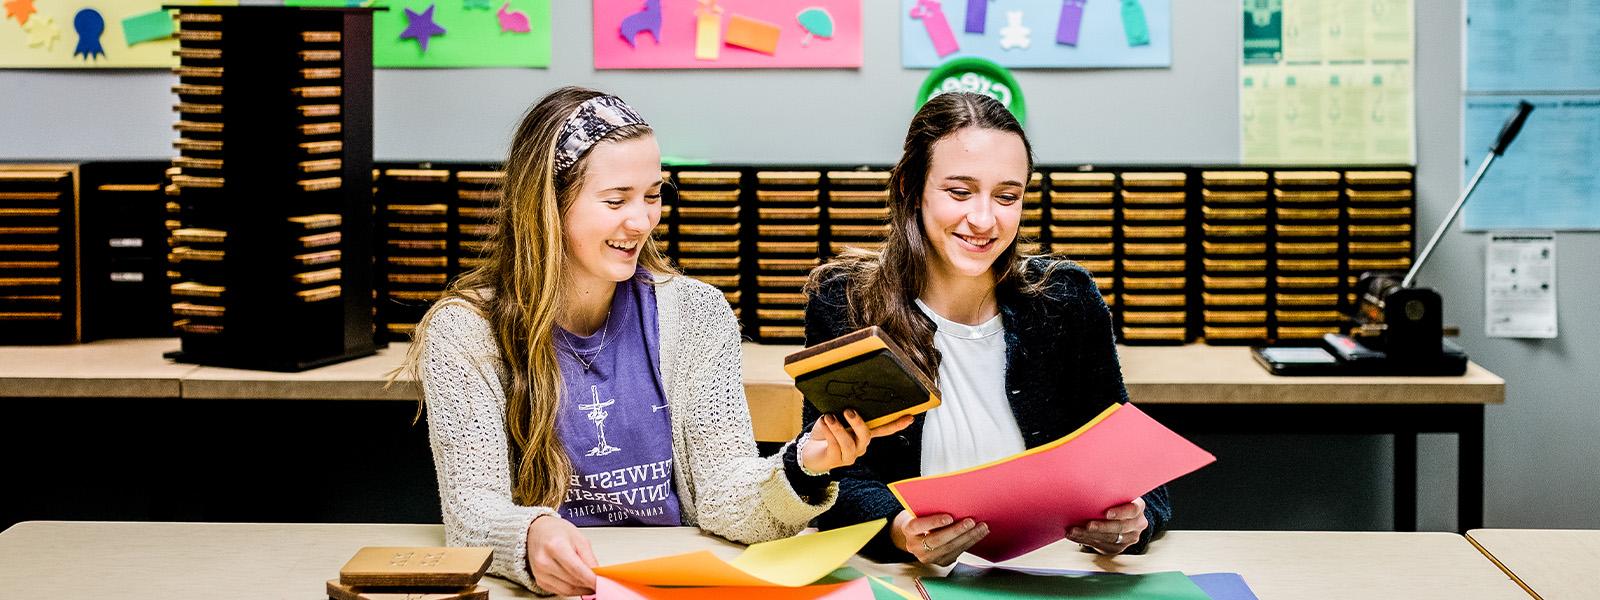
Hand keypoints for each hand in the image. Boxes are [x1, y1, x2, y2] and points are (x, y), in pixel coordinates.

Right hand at [525, 514, 597, 595]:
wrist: (537, 531)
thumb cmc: (557, 531)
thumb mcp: (579, 538)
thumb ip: (589, 558)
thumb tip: (598, 574)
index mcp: (555, 546)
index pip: (576, 569)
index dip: (591, 579)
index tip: (602, 583)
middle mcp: (544, 561)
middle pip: (572, 581)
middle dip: (589, 585)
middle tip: (600, 583)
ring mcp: (540, 573)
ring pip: (567, 590)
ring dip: (582, 590)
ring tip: (591, 584)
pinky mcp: (540, 581)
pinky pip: (560, 591)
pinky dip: (572, 590)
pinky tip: (579, 584)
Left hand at [799, 410, 913, 473]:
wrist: (809, 449)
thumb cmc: (825, 431)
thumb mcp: (835, 418)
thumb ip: (842, 412)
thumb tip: (846, 402)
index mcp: (863, 435)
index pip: (884, 429)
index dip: (897, 424)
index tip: (910, 417)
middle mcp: (860, 446)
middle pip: (866, 435)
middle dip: (858, 423)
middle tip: (848, 411)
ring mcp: (849, 455)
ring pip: (848, 442)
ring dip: (838, 428)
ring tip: (829, 417)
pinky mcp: (835, 460)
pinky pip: (834, 446)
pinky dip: (828, 433)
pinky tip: (824, 423)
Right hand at [890, 510, 988, 565]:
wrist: (918, 534)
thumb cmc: (923, 516)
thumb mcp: (922, 511)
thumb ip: (932, 508)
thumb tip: (954, 502)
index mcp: (908, 529)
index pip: (919, 526)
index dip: (934, 522)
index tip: (949, 517)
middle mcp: (915, 546)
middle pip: (937, 540)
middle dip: (956, 531)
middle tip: (971, 522)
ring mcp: (927, 557)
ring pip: (949, 549)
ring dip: (968, 538)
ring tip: (981, 527)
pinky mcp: (940, 563)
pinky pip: (956, 554)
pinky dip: (969, 543)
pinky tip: (978, 535)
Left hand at [1067, 497, 1147, 554]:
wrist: (1119, 516)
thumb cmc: (1113, 499)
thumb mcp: (1115, 494)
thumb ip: (1108, 493)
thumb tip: (1085, 484)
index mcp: (1138, 507)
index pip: (1132, 510)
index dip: (1120, 512)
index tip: (1106, 513)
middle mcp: (1138, 524)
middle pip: (1120, 527)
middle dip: (1102, 527)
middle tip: (1087, 525)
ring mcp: (1130, 538)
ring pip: (1110, 539)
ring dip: (1089, 535)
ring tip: (1073, 531)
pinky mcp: (1119, 548)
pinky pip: (1102, 546)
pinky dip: (1086, 540)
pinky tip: (1074, 536)